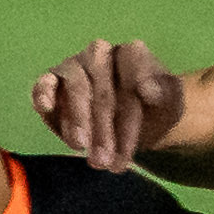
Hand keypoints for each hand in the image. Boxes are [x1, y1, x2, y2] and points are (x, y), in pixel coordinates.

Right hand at [32, 39, 186, 171]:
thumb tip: (150, 92)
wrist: (134, 127)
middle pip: (103, 88)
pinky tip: (46, 106)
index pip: (133, 62)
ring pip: (75, 88)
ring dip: (78, 120)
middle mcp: (99, 55)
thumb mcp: (170, 105)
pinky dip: (43, 93)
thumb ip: (166, 94)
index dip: (141, 79)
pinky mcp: (52, 84)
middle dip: (106, 127)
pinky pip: (45, 84)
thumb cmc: (152, 111)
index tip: (150, 100)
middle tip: (108, 160)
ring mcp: (74, 68)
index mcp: (130, 54)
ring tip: (82, 147)